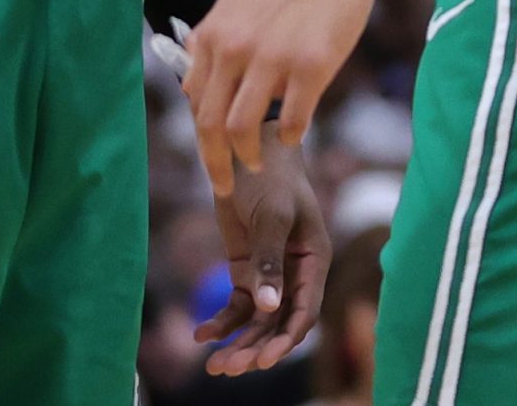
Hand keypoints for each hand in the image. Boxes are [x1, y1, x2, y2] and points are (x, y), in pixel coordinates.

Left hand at [183, 0, 381, 193]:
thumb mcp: (233, 3)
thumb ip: (209, 43)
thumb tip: (190, 84)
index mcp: (214, 36)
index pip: (195, 103)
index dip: (201, 140)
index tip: (212, 159)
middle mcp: (236, 49)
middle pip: (210, 124)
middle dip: (215, 164)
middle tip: (226, 186)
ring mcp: (274, 58)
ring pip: (244, 129)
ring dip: (250, 156)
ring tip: (259, 163)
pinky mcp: (311, 65)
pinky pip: (294, 120)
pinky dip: (292, 136)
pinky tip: (295, 136)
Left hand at [197, 132, 330, 375]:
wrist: (246, 148)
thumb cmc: (270, 175)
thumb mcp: (272, 215)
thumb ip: (269, 260)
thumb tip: (270, 308)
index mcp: (314, 261)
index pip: (305, 312)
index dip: (286, 341)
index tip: (263, 362)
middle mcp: (295, 273)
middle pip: (278, 324)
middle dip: (254, 349)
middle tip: (228, 369)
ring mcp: (270, 274)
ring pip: (257, 321)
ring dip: (237, 343)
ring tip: (213, 367)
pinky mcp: (246, 269)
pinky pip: (236, 305)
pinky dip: (220, 322)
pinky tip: (201, 336)